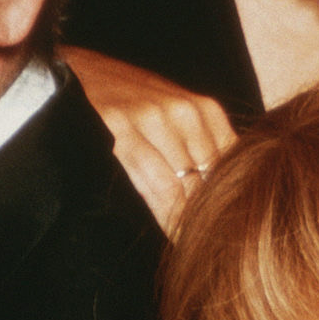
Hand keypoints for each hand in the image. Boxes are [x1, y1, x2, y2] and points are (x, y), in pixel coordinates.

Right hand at [60, 48, 235, 234]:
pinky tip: (175, 234)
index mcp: (206, 109)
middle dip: (216, 215)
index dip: (235, 201)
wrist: (80, 70)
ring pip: (187, 186)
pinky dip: (168, 214)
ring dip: (193, 222)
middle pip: (213, 179)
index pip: (233, 166)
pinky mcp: (122, 129)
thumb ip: (205, 144)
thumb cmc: (132, 99)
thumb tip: (231, 191)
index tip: (238, 232)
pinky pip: (156, 183)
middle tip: (222, 248)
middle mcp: (186, 112)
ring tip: (199, 249)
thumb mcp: (177, 111)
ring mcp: (153, 118)